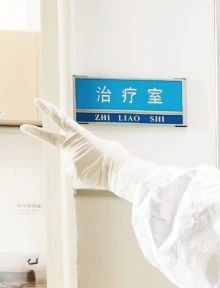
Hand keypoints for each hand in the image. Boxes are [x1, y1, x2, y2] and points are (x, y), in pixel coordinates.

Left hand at [21, 98, 136, 191]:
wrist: (122, 174)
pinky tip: (96, 176)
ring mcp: (70, 161)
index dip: (49, 109)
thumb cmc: (118, 159)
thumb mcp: (106, 145)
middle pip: (50, 138)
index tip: (38, 102)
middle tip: (23, 127)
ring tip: (98, 168)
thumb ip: (90, 145)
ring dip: (84, 167)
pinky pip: (77, 176)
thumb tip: (85, 153)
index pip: (61, 119)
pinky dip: (87, 178)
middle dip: (35, 132)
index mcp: (80, 135)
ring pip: (73, 164)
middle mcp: (71, 147)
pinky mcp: (72, 175)